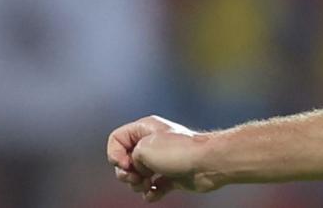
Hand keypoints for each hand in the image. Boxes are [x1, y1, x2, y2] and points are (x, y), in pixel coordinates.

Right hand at [106, 115, 220, 201]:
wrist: (207, 163)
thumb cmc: (178, 152)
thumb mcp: (143, 149)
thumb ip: (128, 158)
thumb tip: (137, 172)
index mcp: (145, 129)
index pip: (116, 139)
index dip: (115, 154)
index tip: (126, 163)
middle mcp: (153, 143)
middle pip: (123, 161)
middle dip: (125, 174)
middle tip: (137, 176)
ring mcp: (162, 160)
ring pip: (136, 177)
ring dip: (137, 185)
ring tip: (148, 184)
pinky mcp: (171, 176)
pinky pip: (152, 188)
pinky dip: (150, 193)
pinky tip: (155, 192)